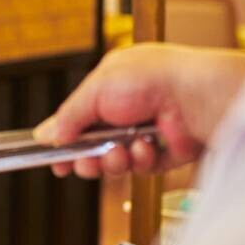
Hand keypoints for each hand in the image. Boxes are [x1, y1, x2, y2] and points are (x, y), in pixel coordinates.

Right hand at [33, 44, 244, 178]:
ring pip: (118, 159)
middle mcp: (131, 108)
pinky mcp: (169, 151)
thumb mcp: (96, 90)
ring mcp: (150, 130)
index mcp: (112, 86)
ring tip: (118, 153)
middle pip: (97, 145)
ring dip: (114, 160)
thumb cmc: (152, 78)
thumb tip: (47, 135)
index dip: (68, 141)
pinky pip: (144, 166)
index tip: (56, 161)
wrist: (197, 94)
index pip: (81, 118)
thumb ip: (69, 116)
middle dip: (89, 157)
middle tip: (85, 163)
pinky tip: (147, 149)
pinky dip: (142, 160)